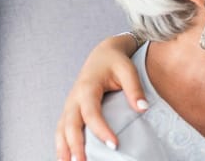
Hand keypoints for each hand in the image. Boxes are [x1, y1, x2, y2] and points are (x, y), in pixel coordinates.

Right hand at [55, 34, 146, 160]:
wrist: (102, 54)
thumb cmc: (116, 62)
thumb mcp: (128, 70)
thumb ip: (134, 89)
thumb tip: (143, 109)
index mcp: (87, 88)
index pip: (92, 113)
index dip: (101, 130)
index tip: (114, 145)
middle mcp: (74, 99)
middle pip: (70, 125)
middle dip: (75, 146)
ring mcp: (69, 105)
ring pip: (61, 130)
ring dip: (64, 149)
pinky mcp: (70, 111)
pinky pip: (62, 130)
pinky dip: (62, 144)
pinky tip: (66, 158)